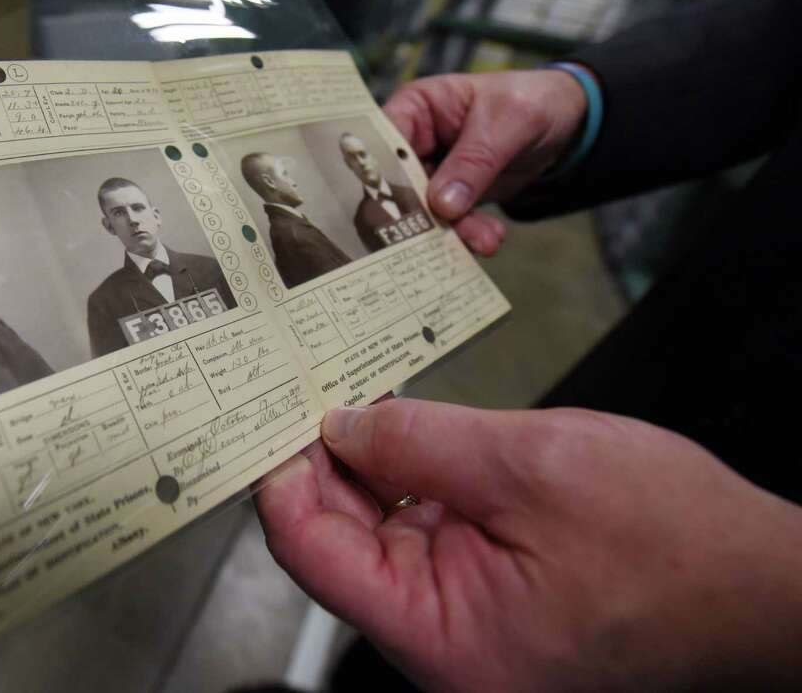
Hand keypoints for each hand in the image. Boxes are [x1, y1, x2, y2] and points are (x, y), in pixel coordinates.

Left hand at [254, 400, 801, 691]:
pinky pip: (424, 534)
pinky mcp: (488, 595)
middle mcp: (441, 642)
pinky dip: (410, 480)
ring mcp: (464, 621)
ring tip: (355, 394)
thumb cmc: (676, 544)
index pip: (311, 553)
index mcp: (440, 637)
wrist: (764, 587)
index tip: (272, 410)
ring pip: (378, 533)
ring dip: (366, 465)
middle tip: (307, 382)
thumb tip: (342, 426)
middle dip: (322, 461)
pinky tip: (405, 430)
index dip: (281, 474)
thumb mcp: (534, 465)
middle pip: (338, 543)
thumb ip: (422, 442)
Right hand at [384, 71, 587, 255]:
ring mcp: (432, 172)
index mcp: (416, 108)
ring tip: (482, 241)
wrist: (565, 123)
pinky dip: (469, 233)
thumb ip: (474, 162)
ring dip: (451, 230)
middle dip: (420, 215)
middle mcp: (415, 142)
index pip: (382, 141)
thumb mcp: (507, 123)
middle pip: (398, 184)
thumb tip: (442, 204)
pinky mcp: (452, 196)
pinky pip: (451, 221)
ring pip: (425, 210)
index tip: (389, 207)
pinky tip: (490, 238)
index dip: (379, 174)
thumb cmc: (530, 101)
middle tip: (434, 240)